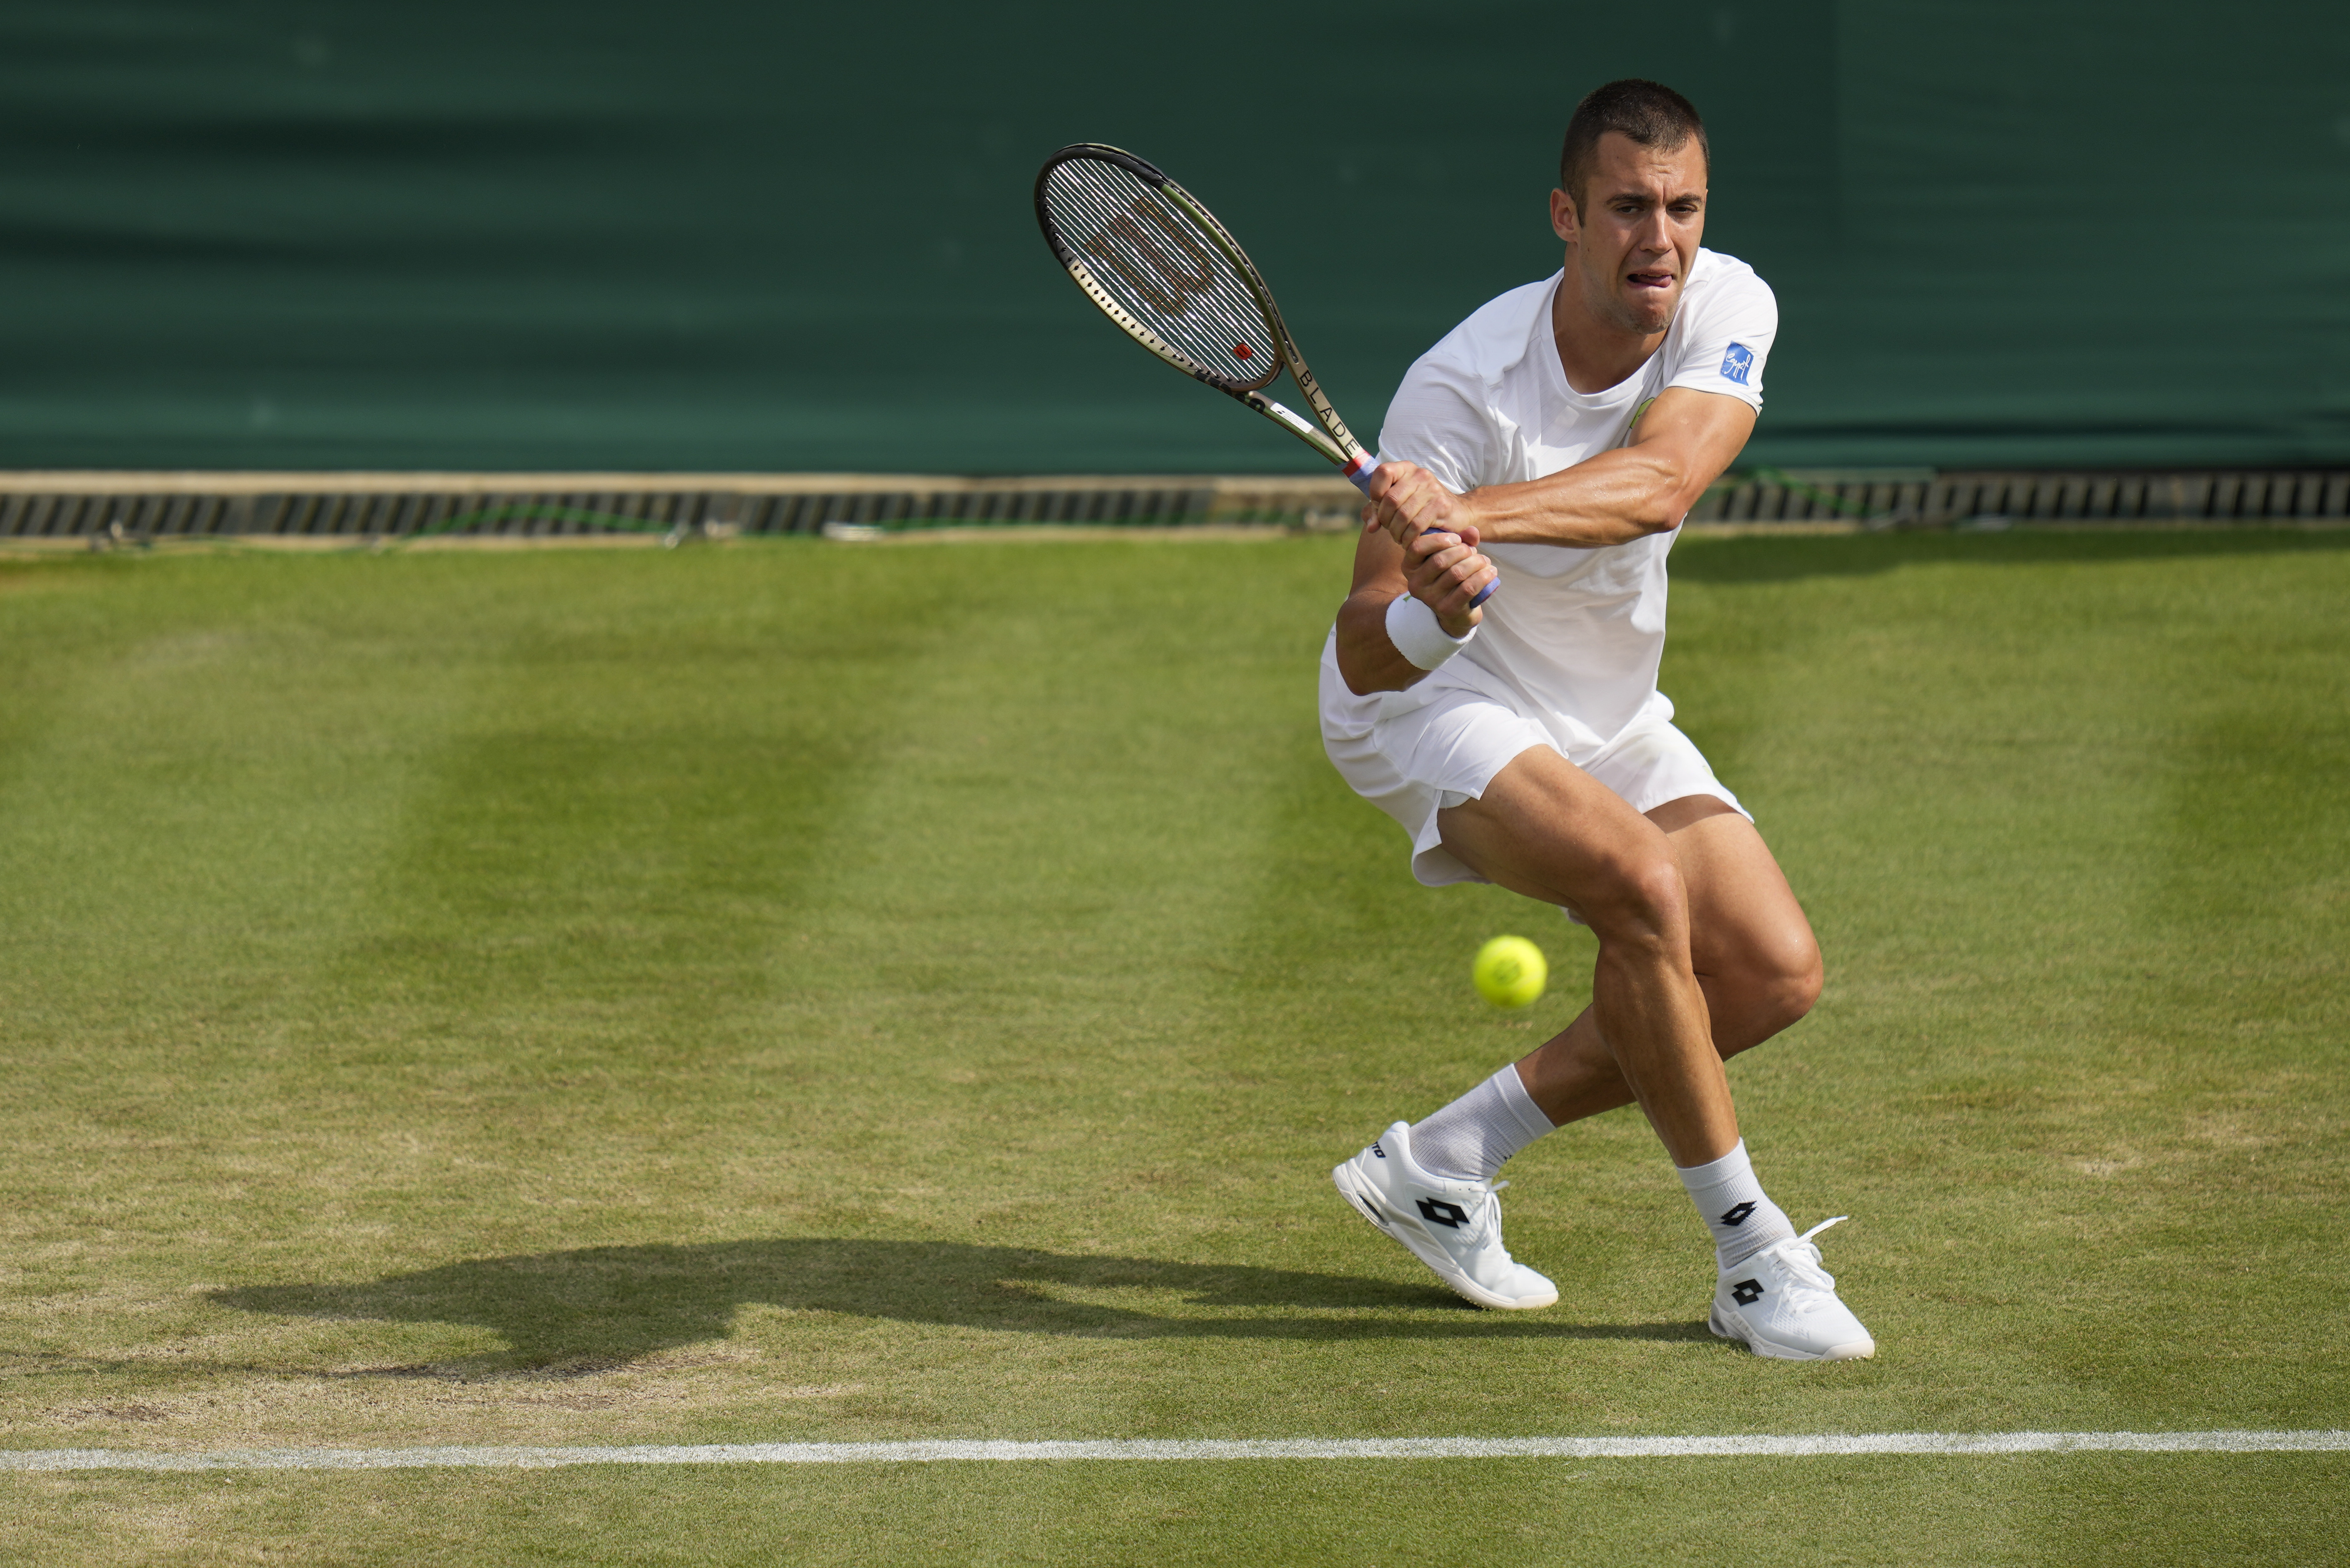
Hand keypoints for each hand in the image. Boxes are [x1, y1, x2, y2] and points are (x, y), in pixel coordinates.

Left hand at [1365, 461, 1471, 552]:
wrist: (1458, 512)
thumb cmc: (1421, 509)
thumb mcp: (1397, 505)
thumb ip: (1377, 511)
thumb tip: (1371, 527)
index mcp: (1406, 469)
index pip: (1382, 472)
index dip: (1375, 494)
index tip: (1380, 508)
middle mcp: (1420, 474)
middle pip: (1390, 499)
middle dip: (1386, 520)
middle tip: (1391, 529)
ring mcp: (1432, 489)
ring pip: (1402, 515)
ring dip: (1396, 532)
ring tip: (1399, 537)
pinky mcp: (1441, 505)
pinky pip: (1416, 525)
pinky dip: (1408, 537)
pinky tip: (1409, 541)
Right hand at [1400, 518, 1495, 635]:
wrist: (1455, 612)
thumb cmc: (1451, 577)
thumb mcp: (1451, 556)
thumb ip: (1460, 540)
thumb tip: (1472, 531)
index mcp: (1410, 567)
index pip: (1417, 547)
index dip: (1439, 539)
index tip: (1457, 539)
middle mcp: (1416, 584)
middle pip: (1440, 560)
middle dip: (1463, 551)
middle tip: (1474, 552)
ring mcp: (1431, 599)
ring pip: (1457, 573)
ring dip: (1476, 563)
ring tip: (1484, 561)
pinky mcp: (1448, 609)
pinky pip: (1468, 588)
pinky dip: (1483, 577)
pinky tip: (1491, 572)